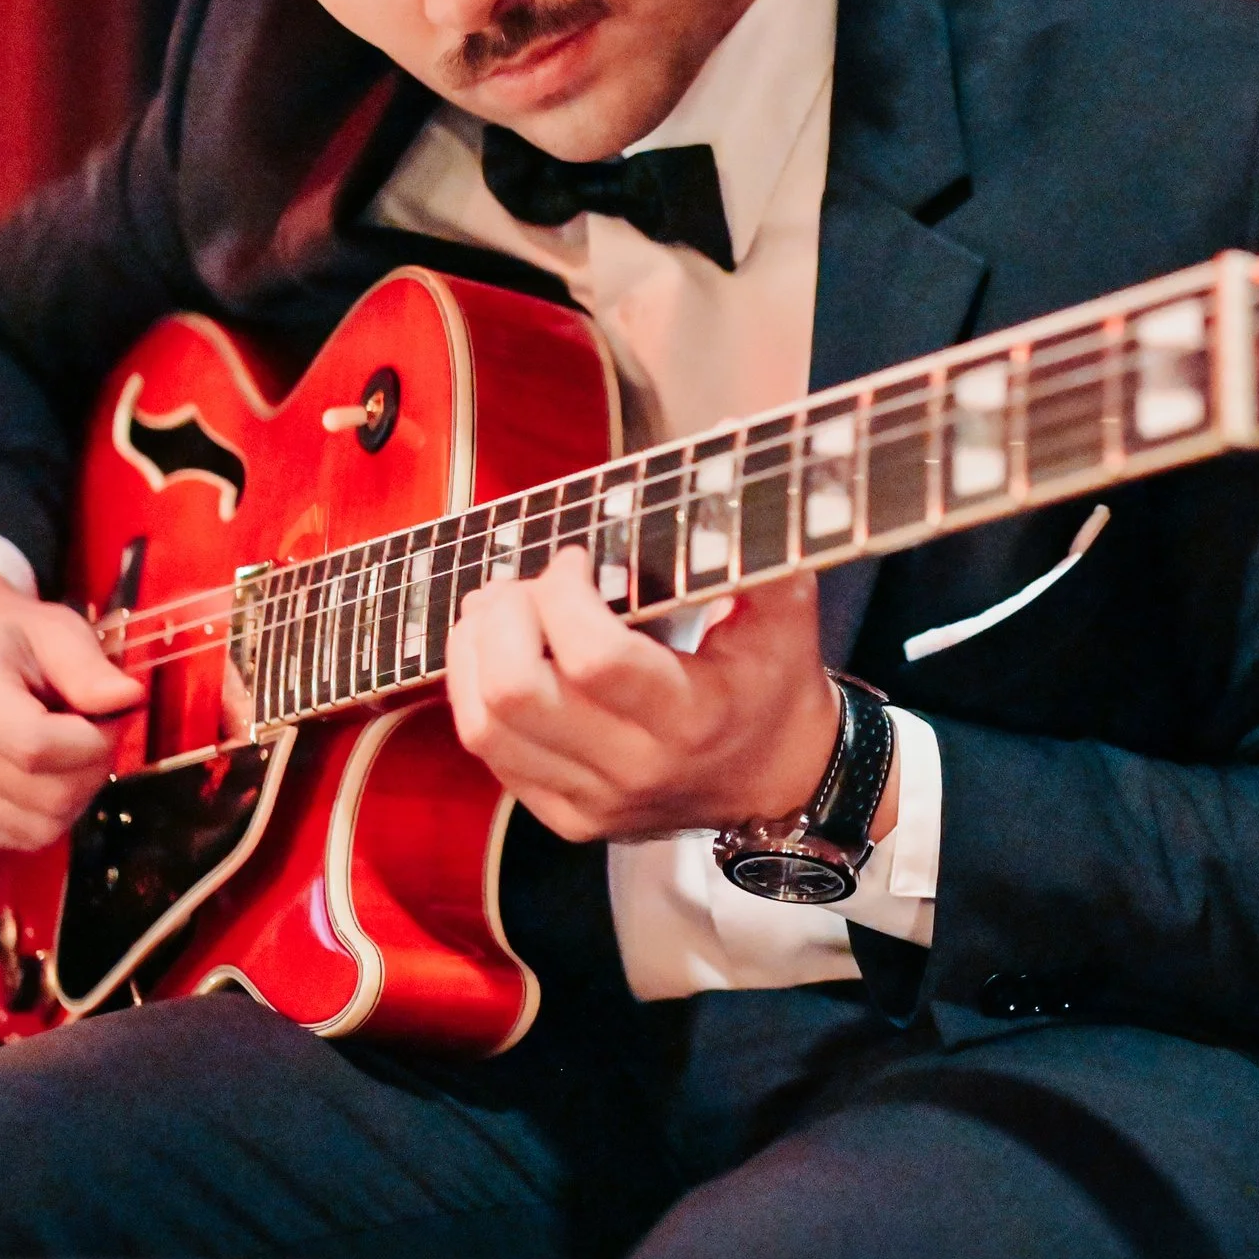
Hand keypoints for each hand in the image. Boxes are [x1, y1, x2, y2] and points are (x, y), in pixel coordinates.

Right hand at [0, 565, 144, 849]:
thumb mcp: (56, 629)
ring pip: (41, 828)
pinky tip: (46, 770)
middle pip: (48, 797)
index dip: (95, 740)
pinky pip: (22, 837)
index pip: (37, 747)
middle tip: (97, 728)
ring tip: (70, 746)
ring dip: (78, 793)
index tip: (115, 713)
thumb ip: (89, 669)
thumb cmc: (11, 637)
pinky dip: (51, 811)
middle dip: (95, 767)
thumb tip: (129, 700)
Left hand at [445, 547, 896, 844]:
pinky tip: (499, 656)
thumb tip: (733, 442)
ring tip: (497, 611)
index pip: (593, 657)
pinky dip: (477, 695)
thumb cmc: (776, 684)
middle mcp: (635, 768)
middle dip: (502, 617)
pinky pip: (491, 755)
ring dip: (473, 653)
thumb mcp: (784, 612)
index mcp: (690, 718)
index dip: (563, 594)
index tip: (575, 560)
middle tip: (525, 586)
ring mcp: (593, 801)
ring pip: (485, 728)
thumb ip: (757, 540)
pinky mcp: (567, 817)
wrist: (779, 780)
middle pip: (516, 693)